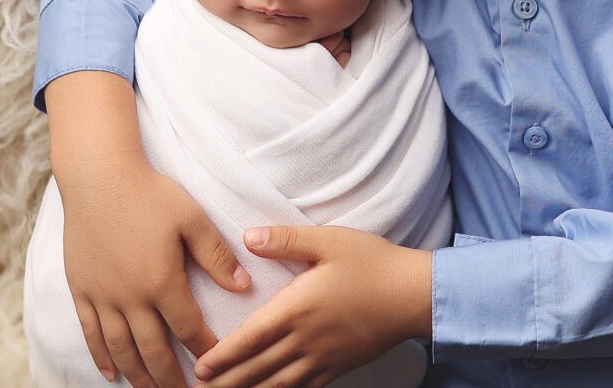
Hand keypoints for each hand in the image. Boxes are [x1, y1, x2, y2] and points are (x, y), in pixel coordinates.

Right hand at [61, 158, 251, 387]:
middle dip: (171, 378)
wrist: (99, 178)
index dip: (204, 350)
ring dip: (138, 375)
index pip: (188, 328)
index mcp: (162, 281)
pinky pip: (91, 334)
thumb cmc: (151, 194)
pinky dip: (102, 357)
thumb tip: (243, 285)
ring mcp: (103, 297)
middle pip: (154, 350)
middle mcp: (131, 298)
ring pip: (122, 350)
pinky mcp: (82, 290)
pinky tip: (112, 373)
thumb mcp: (192, 218)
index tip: (218, 364)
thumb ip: (216, 255)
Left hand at [192, 226, 431, 387]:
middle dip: (227, 380)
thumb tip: (247, 237)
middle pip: (257, 368)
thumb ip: (286, 239)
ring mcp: (323, 358)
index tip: (200, 366)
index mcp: (298, 307)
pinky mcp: (338, 367)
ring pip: (276, 383)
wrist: (412, 294)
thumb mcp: (328, 240)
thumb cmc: (371, 262)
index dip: (223, 355)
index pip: (251, 337)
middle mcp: (306, 339)